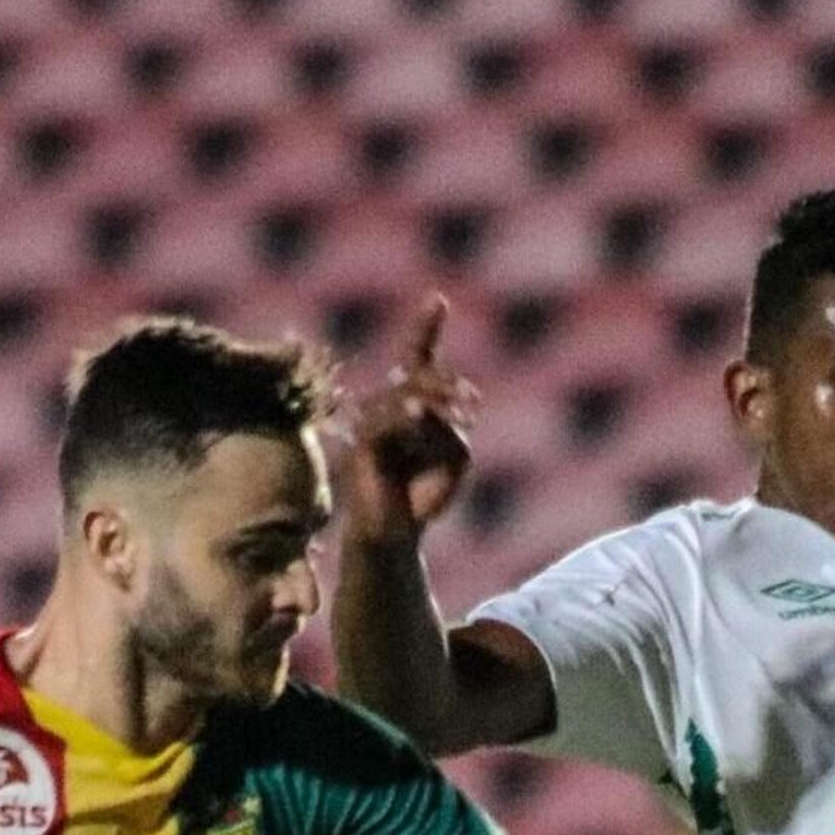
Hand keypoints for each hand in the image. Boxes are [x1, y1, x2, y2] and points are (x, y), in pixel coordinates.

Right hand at [339, 296, 477, 543]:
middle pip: (416, 374)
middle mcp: (385, 406)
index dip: (425, 328)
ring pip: (406, 396)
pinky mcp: (361, 445)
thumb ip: (450, 429)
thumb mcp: (455, 457)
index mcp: (409, 403)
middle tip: (472, 401)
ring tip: (462, 417)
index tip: (439, 299)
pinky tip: (418, 414)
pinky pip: (386, 420)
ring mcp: (370, 423)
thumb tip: (425, 410)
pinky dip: (405, 416)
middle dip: (446, 383)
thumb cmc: (427, 494)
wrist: (398, 534)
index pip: (416, 358)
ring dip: (436, 405)